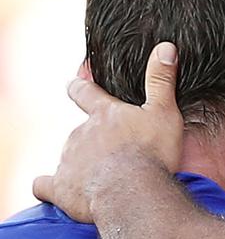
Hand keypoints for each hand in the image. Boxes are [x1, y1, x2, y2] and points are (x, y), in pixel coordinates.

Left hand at [33, 42, 183, 221]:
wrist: (132, 192)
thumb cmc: (152, 152)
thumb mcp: (164, 112)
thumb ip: (161, 80)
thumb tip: (166, 47)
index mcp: (104, 114)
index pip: (84, 91)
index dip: (80, 86)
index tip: (76, 83)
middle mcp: (81, 133)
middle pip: (80, 131)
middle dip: (93, 140)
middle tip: (116, 153)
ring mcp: (68, 160)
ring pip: (69, 157)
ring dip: (83, 164)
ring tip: (105, 178)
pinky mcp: (61, 187)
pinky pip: (45, 186)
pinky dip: (51, 188)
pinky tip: (63, 192)